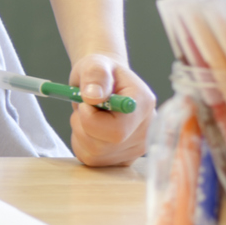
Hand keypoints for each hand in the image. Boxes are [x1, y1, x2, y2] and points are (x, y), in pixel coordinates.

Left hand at [66, 52, 153, 166]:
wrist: (105, 84)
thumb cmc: (101, 74)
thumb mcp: (95, 65)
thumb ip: (96, 76)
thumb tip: (93, 97)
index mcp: (143, 105)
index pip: (117, 130)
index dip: (91, 120)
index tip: (86, 102)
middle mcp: (146, 131)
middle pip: (102, 146)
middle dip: (81, 125)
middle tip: (84, 107)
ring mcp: (136, 148)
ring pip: (93, 155)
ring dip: (79, 133)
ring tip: (88, 115)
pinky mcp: (123, 159)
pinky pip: (91, 159)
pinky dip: (81, 144)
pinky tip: (89, 129)